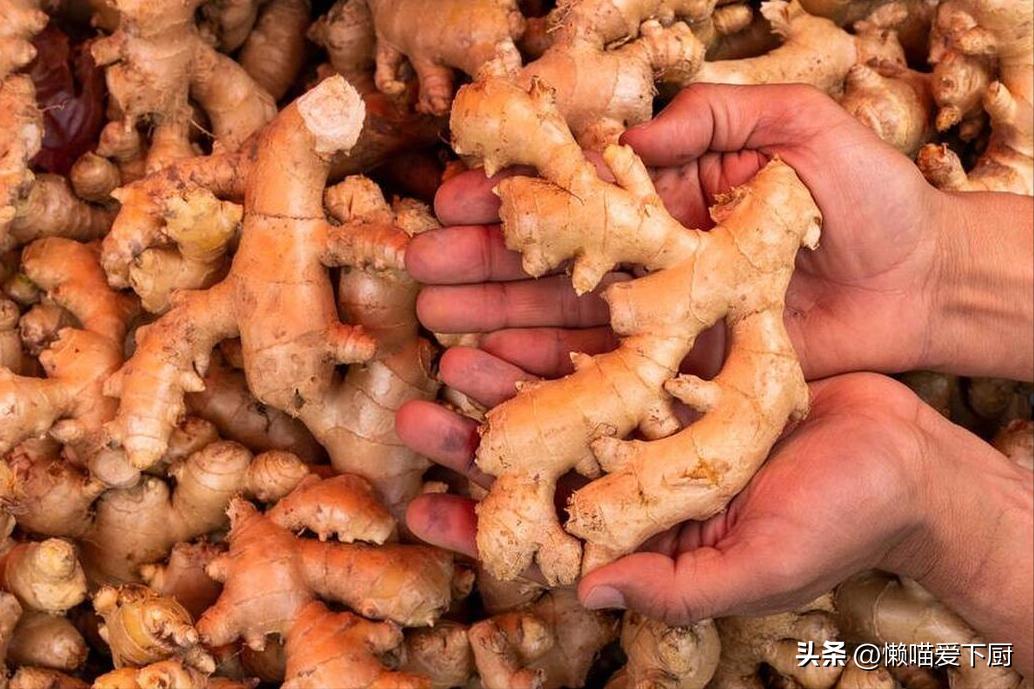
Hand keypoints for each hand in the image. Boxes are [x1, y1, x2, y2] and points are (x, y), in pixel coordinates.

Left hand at [402, 371, 1033, 675]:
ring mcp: (661, 419)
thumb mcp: (759, 567)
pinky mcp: (689, 369)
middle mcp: (643, 475)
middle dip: (478, 440)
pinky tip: (527, 318)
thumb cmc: (842, 524)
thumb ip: (675, 587)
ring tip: (453, 354)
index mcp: (648, 531)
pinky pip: (617, 350)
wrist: (909, 459)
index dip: (482, 524)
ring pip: (568, 397)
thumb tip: (589, 597)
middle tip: (414, 414)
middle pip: (543, 458)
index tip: (423, 505)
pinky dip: (574, 335)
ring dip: (512, 380)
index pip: (545, 531)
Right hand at [415, 83, 952, 381]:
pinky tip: (495, 369)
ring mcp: (664, 315)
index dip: (517, 199)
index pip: (576, 196)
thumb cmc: (871, 197)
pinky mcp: (683, 371)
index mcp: (673, 193)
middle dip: (484, 262)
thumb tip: (626, 134)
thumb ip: (717, 116)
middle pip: (557, 261)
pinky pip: (608, 373)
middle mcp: (655, 256)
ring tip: (435, 317)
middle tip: (420, 267)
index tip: (456, 199)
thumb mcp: (801, 128)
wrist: (921, 282)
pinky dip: (550, 372)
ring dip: (498, 318)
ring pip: (566, 318)